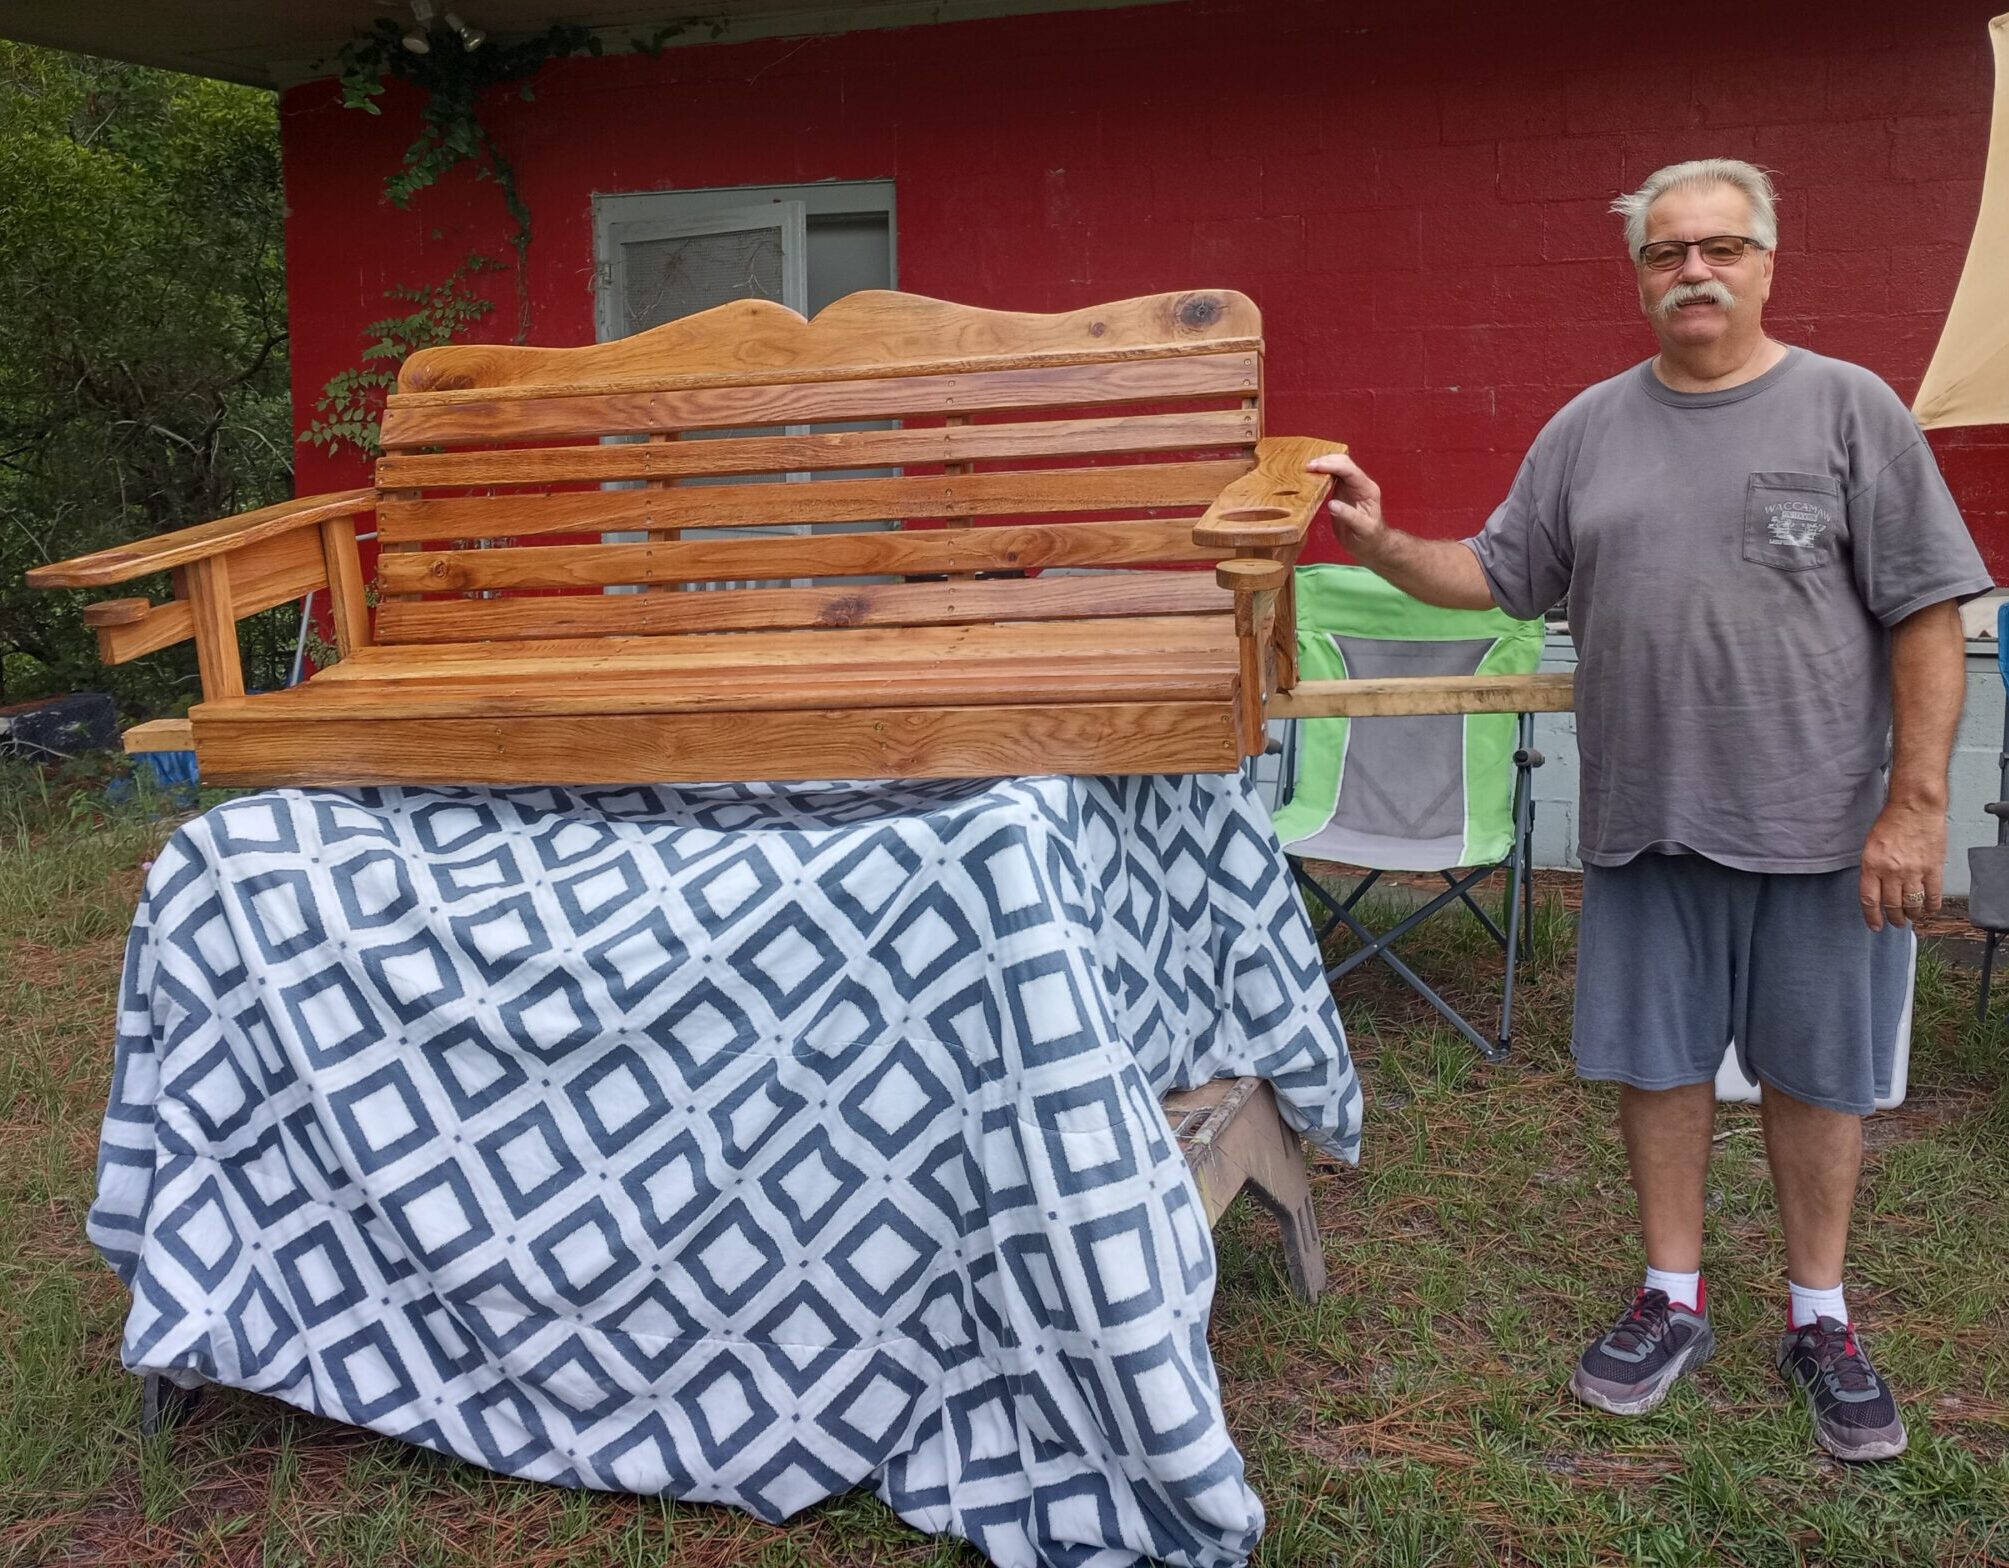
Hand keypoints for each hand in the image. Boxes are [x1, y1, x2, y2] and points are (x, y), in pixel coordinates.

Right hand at [1304, 452, 1387, 558]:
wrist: (1371, 545)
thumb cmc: (1370, 538)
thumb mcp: (1363, 530)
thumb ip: (1349, 516)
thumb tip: (1331, 504)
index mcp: (1367, 490)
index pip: (1349, 471)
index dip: (1331, 466)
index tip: (1313, 467)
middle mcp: (1360, 483)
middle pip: (1344, 462)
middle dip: (1326, 460)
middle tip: (1306, 466)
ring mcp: (1351, 486)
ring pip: (1338, 465)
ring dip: (1323, 463)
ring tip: (1306, 468)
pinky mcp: (1342, 491)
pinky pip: (1332, 475)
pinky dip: (1321, 472)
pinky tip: (1310, 474)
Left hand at [1858, 801, 1945, 930]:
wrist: (1915, 807)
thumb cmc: (1891, 822)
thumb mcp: (1870, 846)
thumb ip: (1872, 868)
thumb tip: (1875, 889)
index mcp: (1872, 865)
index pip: (1870, 900)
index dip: (1872, 917)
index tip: (1875, 926)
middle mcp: (1892, 872)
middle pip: (1892, 905)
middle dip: (1894, 918)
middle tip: (1896, 922)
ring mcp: (1914, 871)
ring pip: (1913, 904)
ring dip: (1912, 914)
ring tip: (1911, 917)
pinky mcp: (1933, 868)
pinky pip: (1933, 895)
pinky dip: (1932, 906)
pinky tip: (1930, 909)